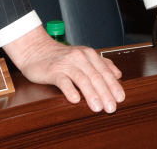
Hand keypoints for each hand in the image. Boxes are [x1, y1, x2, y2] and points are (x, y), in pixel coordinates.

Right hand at [3, 26, 123, 112]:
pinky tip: (75, 100)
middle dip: (106, 93)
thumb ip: (100, 64)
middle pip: (96, 77)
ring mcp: (66, 64)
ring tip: (97, 108)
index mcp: (89, 55)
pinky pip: (63, 81)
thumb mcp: (83, 57)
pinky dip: (70, 90)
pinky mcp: (53, 70)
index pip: (105, 72)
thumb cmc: (61, 57)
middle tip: (111, 108)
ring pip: (82, 79)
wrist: (36, 50)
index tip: (120, 98)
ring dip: (91, 94)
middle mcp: (80, 57)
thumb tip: (117, 74)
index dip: (114, 85)